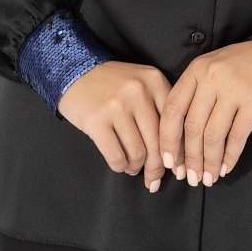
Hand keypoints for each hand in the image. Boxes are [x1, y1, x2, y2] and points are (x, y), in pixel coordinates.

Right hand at [58, 61, 171, 191]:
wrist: (74, 70)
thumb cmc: (112, 83)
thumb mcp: (142, 83)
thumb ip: (159, 107)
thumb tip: (173, 150)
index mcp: (155, 81)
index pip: (174, 122)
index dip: (177, 150)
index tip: (176, 167)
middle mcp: (139, 92)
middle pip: (157, 141)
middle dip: (158, 167)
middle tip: (155, 179)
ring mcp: (117, 106)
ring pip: (138, 151)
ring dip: (137, 166)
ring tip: (134, 168)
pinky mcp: (96, 121)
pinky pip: (116, 156)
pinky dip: (121, 166)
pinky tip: (121, 165)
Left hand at [159, 41, 251, 187]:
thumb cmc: (241, 65)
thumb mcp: (211, 68)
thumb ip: (194, 94)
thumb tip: (179, 140)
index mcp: (197, 70)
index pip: (174, 109)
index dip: (168, 140)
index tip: (169, 162)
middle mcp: (212, 77)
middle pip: (193, 126)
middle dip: (190, 158)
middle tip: (191, 178)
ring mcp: (234, 89)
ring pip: (214, 135)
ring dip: (210, 162)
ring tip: (209, 178)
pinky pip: (237, 136)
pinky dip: (230, 156)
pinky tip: (227, 168)